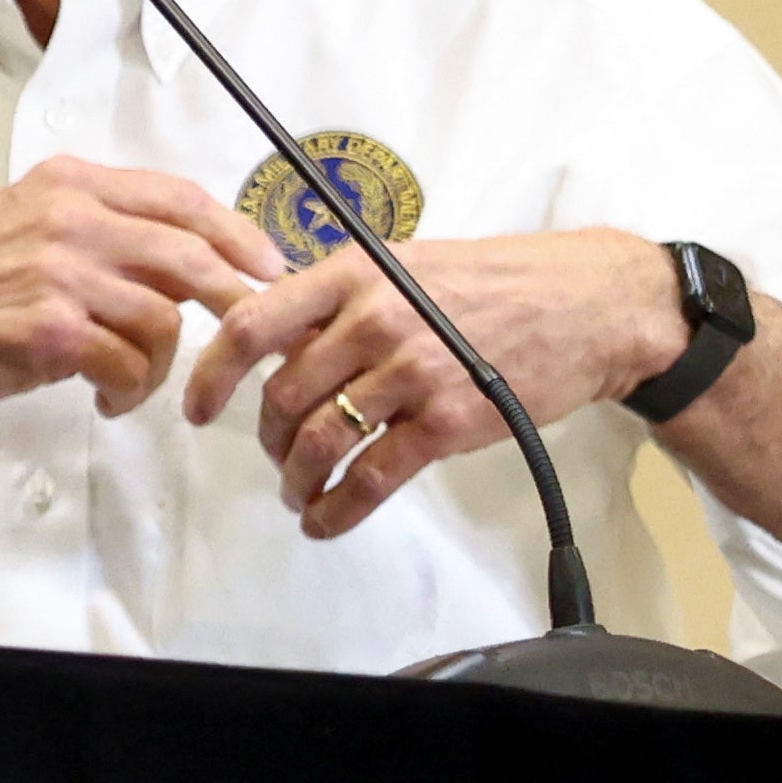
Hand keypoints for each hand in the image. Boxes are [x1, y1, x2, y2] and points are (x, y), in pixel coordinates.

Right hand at [0, 156, 284, 425]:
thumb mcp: (28, 225)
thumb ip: (102, 230)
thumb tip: (190, 261)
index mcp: (67, 183)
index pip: (180, 197)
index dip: (239, 233)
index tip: (269, 267)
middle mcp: (68, 217)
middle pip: (192, 256)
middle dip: (234, 301)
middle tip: (247, 336)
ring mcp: (59, 273)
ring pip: (165, 321)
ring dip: (162, 366)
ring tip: (130, 384)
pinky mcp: (51, 330)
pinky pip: (130, 364)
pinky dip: (130, 391)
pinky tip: (104, 399)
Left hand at [183, 225, 675, 538]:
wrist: (585, 305)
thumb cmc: (492, 281)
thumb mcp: (402, 263)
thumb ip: (338, 296)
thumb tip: (275, 335)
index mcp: (349, 275)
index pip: (252, 324)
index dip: (212, 372)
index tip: (196, 405)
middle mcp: (372, 321)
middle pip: (282, 393)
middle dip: (265, 436)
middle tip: (271, 454)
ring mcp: (411, 372)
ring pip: (321, 439)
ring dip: (297, 477)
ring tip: (297, 493)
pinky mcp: (448, 422)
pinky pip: (373, 476)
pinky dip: (340, 507)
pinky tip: (327, 520)